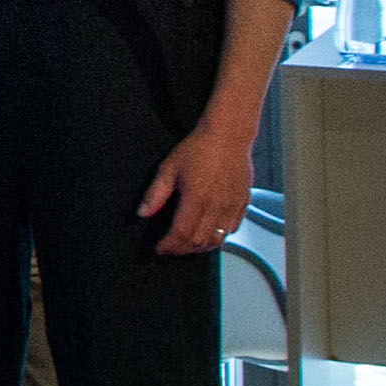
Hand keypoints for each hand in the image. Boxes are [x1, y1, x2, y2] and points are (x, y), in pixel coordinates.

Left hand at [143, 114, 258, 255]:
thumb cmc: (199, 148)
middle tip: (171, 249)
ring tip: (187, 246)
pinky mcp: (243, 203)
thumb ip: (155, 193)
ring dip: (201, 247)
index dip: (169, 245)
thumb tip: (142, 213)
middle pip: (200, 240)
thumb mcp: (169, 168)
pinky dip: (220, 237)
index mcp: (197, 198)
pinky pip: (233, 229)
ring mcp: (233, 206)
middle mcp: (218, 206)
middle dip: (182, 249)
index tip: (160, 248)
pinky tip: (208, 234)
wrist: (228, 136)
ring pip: (219, 239)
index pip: (182, 233)